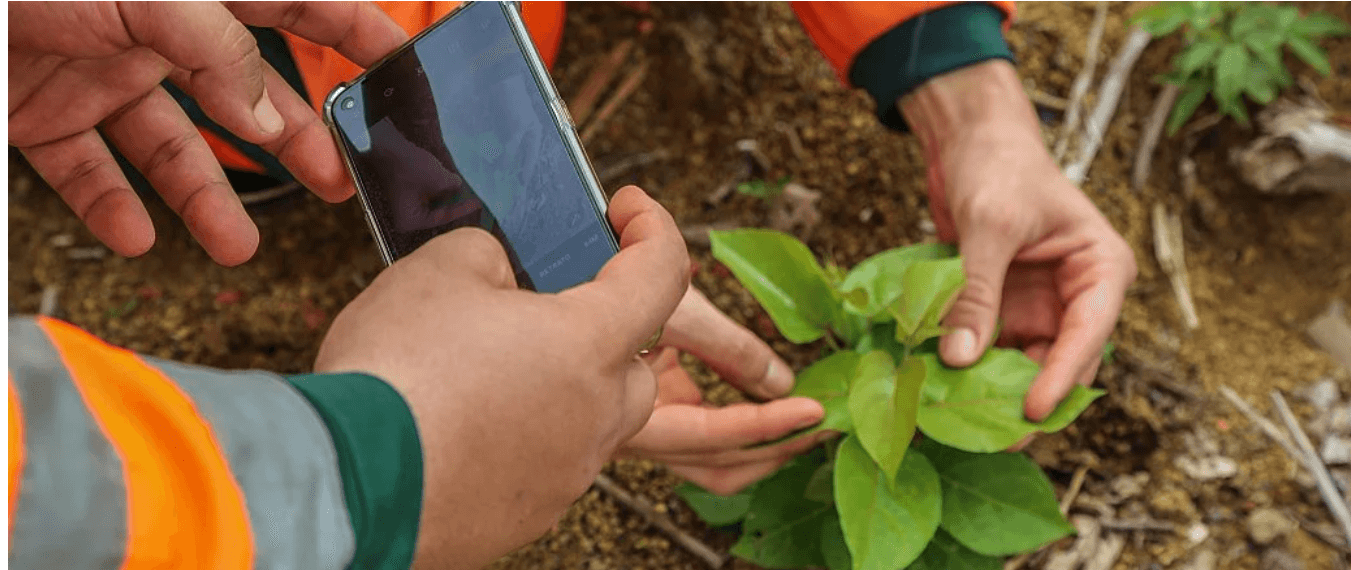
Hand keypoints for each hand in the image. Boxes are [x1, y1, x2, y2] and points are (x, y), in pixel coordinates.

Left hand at [7, 2, 407, 265]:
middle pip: (244, 93)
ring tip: (237, 248)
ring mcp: (99, 73)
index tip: (401, 64)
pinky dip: (115, 208)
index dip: (353, 29)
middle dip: (295, 142)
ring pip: (172, 147)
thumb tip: (271, 117)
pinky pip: (91, 171)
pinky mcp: (44, 114)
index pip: (296, 2)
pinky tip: (139, 237)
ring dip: (208, 199)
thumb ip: (216, 49)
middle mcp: (155, 31)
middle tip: (335, 185)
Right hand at [314, 186, 688, 568]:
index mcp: (590, 345)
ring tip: (494, 365)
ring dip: (561, 385)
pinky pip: (547, 461)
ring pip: (591, 418)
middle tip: (550, 303)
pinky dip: (523, 435)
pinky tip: (467, 421)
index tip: (630, 211)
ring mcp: (566, 474)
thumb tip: (500, 271)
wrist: (345, 481)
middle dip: (607, 325)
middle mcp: (595, 417)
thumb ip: (492, 254)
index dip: (652, 228)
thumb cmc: (394, 375)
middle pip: (633, 362)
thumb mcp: (440, 266)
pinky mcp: (528, 513)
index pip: (662, 273)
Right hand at [617, 287, 828, 494]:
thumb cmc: (598, 285)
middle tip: (826, 427)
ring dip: (763, 442)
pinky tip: (770, 392)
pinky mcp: (651, 406)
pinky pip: (705, 429)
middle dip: (776, 450)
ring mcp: (643, 424)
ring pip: (712, 458)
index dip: (768, 426)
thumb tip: (782, 383)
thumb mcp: (674, 311)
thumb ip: (730, 349)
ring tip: (808, 417)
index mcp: (627, 418)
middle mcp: (634, 434)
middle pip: (719, 465)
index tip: (814, 410)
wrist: (555, 273)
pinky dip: (742, 419)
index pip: (713, 436)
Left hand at [900, 60, 1137, 421]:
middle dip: (1026, 397)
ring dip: (993, 389)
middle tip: (991, 436)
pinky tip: (940, 391)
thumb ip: (977, 291)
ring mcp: (1038, 306)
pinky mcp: (1003, 309)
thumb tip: (959, 357)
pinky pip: (990, 349)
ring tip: (959, 420)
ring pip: (1023, 364)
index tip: (1031, 413)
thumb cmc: (998, 165)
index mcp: (1099, 271)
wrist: (971, 137)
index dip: (1062, 378)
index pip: (1088, 335)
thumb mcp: (989, 226)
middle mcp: (1075, 297)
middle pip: (1059, 362)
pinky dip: (968, 367)